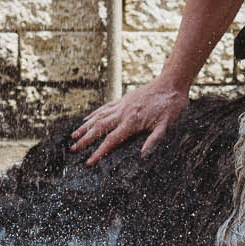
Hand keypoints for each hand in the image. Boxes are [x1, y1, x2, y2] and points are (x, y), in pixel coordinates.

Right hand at [68, 78, 189, 164]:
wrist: (170, 83)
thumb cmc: (171, 106)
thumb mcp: (167, 125)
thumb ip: (154, 140)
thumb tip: (142, 156)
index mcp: (132, 122)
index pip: (111, 140)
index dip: (98, 152)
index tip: (88, 162)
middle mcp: (123, 113)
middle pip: (99, 129)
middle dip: (85, 140)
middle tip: (73, 149)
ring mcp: (121, 105)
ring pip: (98, 117)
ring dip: (85, 127)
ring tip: (73, 136)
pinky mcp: (123, 99)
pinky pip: (104, 108)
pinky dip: (94, 114)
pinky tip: (86, 119)